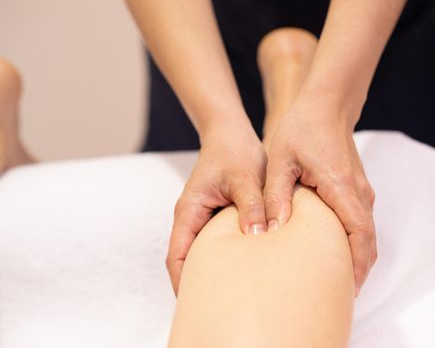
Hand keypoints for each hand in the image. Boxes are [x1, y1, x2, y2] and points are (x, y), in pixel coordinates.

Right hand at [166, 120, 266, 293]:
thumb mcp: (246, 178)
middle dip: (195, 282)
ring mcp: (200, 216)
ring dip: (207, 270)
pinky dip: (219, 255)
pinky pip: (210, 241)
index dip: (182, 282)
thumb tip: (256, 237)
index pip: (176, 256)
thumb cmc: (234, 152)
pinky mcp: (212, 214)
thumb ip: (251, 207)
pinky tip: (239, 265)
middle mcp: (190, 217)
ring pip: (197, 251)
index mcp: (189, 211)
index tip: (195, 302)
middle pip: (184, 259)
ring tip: (228, 290)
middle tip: (216, 302)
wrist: (230, 134)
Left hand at [264, 98, 376, 295]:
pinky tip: (336, 252)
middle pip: (368, 240)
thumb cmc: (302, 128)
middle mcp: (359, 192)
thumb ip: (276, 195)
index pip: (359, 234)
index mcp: (342, 187)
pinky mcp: (357, 189)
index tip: (348, 288)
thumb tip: (272, 231)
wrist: (326, 105)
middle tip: (339, 293)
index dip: (356, 264)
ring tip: (336, 279)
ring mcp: (362, 190)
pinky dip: (355, 242)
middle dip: (358, 268)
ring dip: (357, 257)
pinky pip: (361, 222)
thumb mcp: (280, 160)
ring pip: (366, 233)